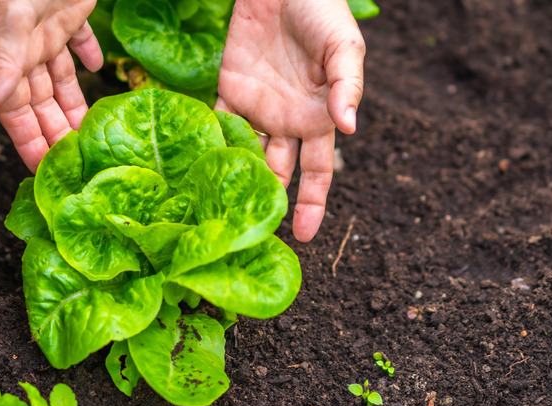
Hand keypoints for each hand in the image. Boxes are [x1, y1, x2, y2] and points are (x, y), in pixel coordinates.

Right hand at [0, 0, 102, 171]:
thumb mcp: (12, 24)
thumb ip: (1, 65)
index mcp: (10, 58)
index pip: (18, 112)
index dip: (29, 142)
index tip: (41, 173)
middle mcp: (28, 50)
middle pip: (43, 103)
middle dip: (55, 133)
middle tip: (75, 165)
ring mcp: (49, 32)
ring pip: (62, 81)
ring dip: (75, 106)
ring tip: (92, 134)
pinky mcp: (71, 12)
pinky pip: (80, 42)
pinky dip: (89, 56)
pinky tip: (99, 70)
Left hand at [215, 0, 364, 241]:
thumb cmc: (323, 12)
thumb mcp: (344, 47)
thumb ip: (348, 86)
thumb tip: (351, 128)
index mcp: (319, 118)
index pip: (318, 173)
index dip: (313, 205)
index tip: (306, 237)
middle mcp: (288, 122)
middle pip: (280, 174)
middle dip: (270, 206)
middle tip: (255, 237)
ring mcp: (258, 109)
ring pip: (247, 156)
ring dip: (237, 182)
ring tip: (223, 213)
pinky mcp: (230, 91)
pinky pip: (218, 124)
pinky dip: (210, 146)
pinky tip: (201, 172)